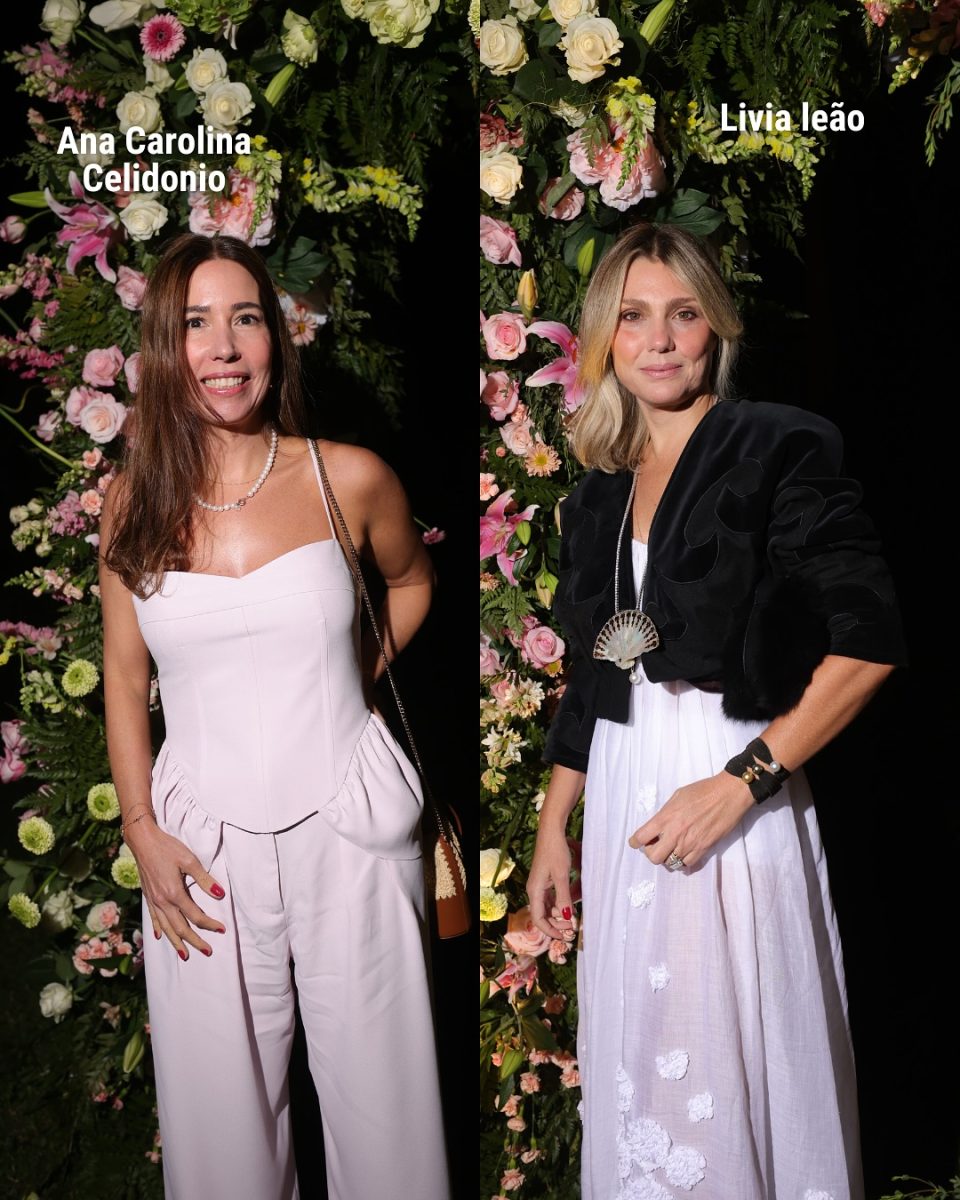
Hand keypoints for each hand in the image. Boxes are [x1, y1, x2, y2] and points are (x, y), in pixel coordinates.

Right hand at [125, 820, 225, 959]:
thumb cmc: (167, 847)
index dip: (210, 924)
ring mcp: (153, 900)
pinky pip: (154, 918)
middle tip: (207, 951)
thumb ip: (205, 880)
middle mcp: (162, 901)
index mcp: (174, 893)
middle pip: (180, 928)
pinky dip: (159, 929)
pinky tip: (160, 937)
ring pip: (166, 928)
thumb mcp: (189, 860)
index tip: (222, 929)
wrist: (143, 841)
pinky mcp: (148, 896)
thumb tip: (220, 894)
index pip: (196, 916)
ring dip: (176, 942)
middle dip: (194, 941)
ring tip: (185, 955)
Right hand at [526, 827, 576, 943]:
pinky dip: (559, 904)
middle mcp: (534, 890)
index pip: (538, 918)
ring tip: (573, 918)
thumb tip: (567, 917)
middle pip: (542, 915)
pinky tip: (570, 904)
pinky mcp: (545, 879)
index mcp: (535, 890)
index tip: (563, 936)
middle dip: (556, 924)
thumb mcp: (561, 876)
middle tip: (571, 928)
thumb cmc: (555, 851)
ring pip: (547, 907)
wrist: (552, 832)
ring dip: (559, 914)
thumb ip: (564, 897)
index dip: (549, 930)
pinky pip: (550, 898)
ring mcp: (539, 885)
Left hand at [629, 771, 753, 870]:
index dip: (635, 842)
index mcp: (665, 817)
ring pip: (670, 863)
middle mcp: (675, 833)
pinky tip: (684, 853)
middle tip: (656, 846)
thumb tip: (659, 825)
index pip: (641, 837)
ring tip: (672, 849)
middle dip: (651, 853)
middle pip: (653, 857)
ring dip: (668, 857)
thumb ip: (665, 813)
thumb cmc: (702, 790)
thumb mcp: (677, 796)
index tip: (635, 842)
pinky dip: (683, 861)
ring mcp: (690, 843)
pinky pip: (687, 864)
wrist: (728, 794)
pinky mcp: (704, 848)